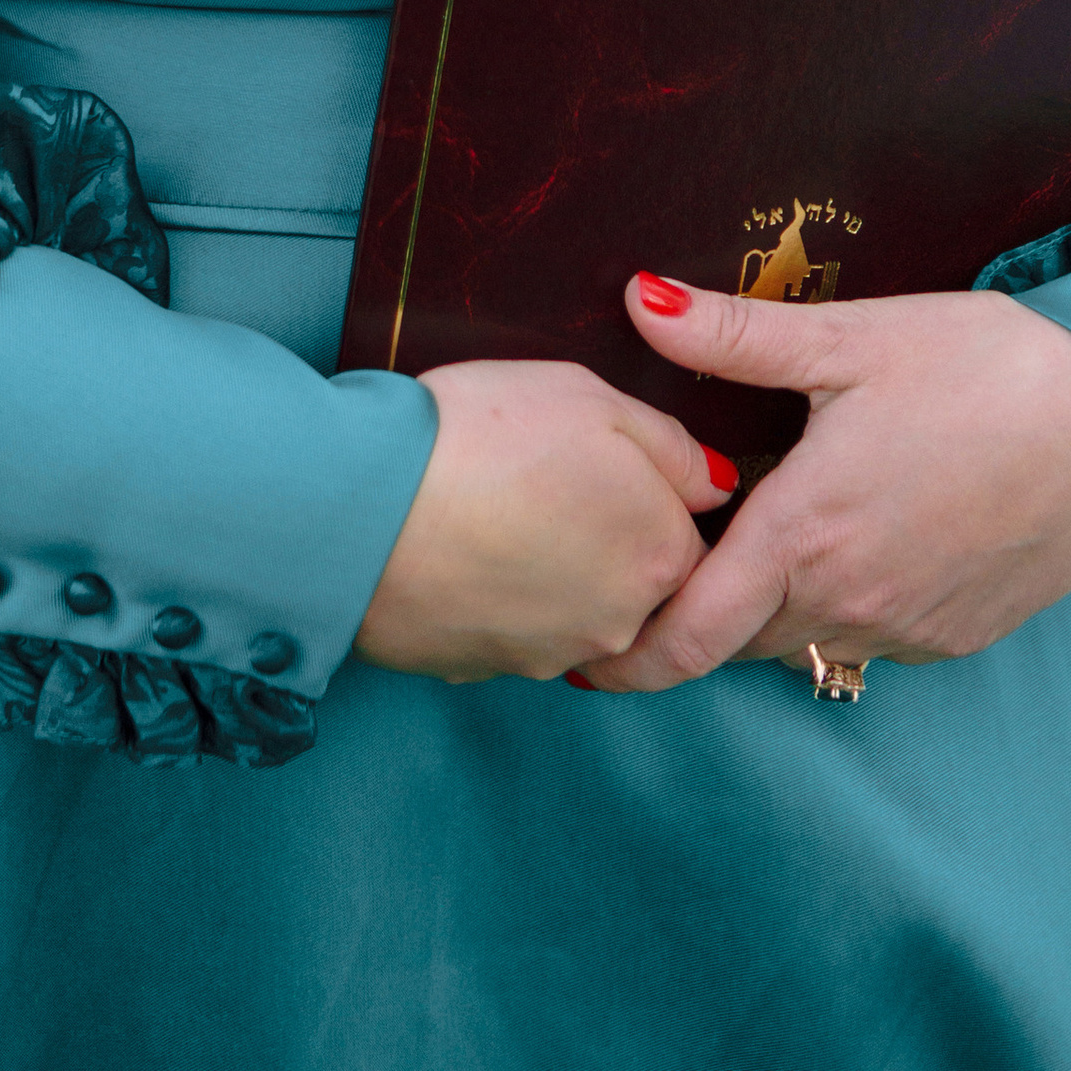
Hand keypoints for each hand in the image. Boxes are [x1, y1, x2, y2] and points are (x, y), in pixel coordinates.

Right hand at [355, 356, 735, 683]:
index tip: (603, 467)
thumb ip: (671, 446)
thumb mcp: (592, 398)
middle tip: (545, 482)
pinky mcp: (482, 671)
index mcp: (660, 556)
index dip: (649, 495)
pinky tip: (461, 544)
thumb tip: (713, 485)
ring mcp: (548, 657)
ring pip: (573, 611)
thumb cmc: (480, 436)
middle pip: (635, 584)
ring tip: (497, 509)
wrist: (357, 505)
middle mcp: (618, 624)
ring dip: (549, 570)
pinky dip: (495, 594)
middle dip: (603, 539)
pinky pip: (509, 629)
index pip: (691, 540)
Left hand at [576, 277, 1070, 692]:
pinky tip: (853, 539)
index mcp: (804, 537)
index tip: (583, 649)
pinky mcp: (957, 636)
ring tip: (760, 539)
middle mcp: (848, 602)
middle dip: (692, 619)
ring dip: (770, 609)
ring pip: (802, 643)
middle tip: (664, 566)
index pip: (686, 637)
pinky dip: (839, 606)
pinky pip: (870, 638)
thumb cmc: (983, 369)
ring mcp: (907, 629)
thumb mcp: (850, 340)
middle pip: (735, 643)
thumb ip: (732, 335)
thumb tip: (636, 297)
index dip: (625, 656)